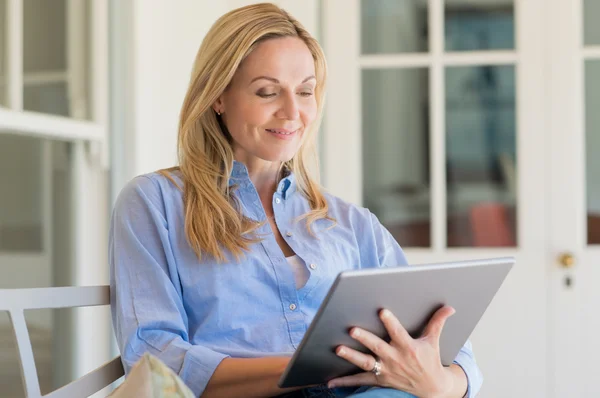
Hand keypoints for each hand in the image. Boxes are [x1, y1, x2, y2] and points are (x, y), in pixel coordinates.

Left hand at [327, 306, 457, 397]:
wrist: (431, 387)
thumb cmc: (429, 360)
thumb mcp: (434, 341)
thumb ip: (438, 322)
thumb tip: (450, 307)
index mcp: (408, 347)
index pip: (397, 332)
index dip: (390, 322)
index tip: (382, 310)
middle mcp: (394, 358)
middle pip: (377, 347)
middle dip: (365, 339)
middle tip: (352, 330)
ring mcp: (385, 369)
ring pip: (365, 363)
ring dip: (351, 356)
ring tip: (338, 349)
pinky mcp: (378, 379)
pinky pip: (359, 380)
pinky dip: (344, 382)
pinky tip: (329, 381)